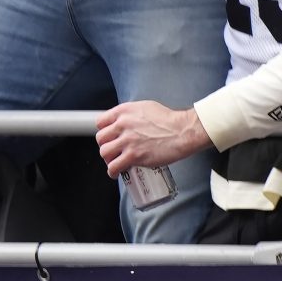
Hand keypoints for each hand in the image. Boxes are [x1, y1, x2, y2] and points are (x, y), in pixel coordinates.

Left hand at [95, 100, 212, 176]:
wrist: (181, 131)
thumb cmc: (168, 120)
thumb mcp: (144, 107)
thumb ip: (131, 114)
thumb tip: (125, 122)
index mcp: (123, 111)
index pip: (101, 122)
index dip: (104, 131)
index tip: (108, 138)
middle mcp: (122, 124)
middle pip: (101, 138)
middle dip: (105, 146)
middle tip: (112, 151)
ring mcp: (127, 141)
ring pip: (104, 152)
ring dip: (108, 159)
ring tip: (114, 162)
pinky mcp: (134, 156)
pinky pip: (114, 166)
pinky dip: (112, 171)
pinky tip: (116, 173)